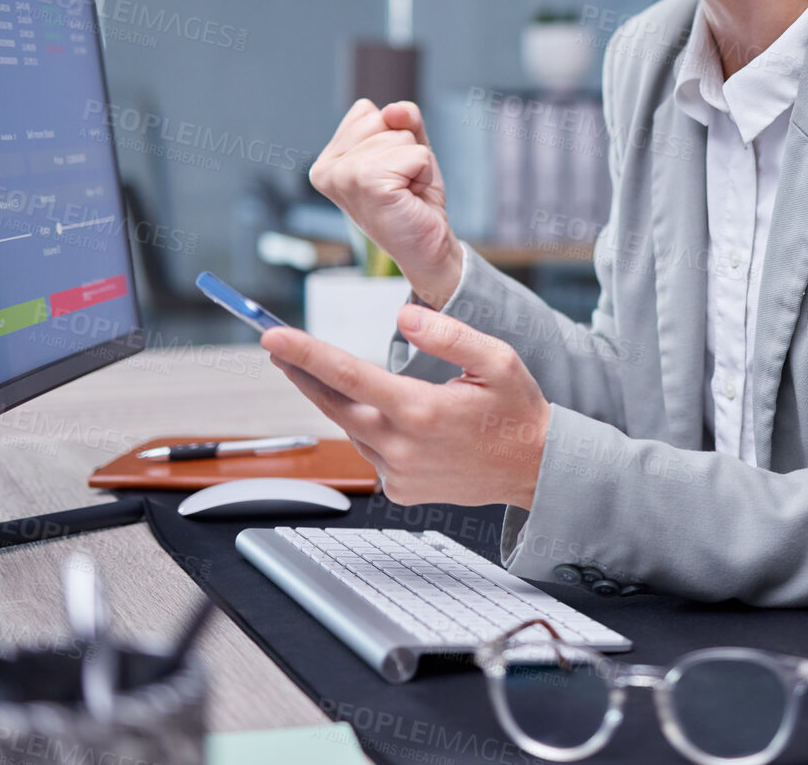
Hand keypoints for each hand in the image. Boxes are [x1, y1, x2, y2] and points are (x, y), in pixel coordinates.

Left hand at [260, 305, 549, 509]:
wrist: (535, 469)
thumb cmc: (518, 411)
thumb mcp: (497, 359)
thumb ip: (448, 334)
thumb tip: (404, 316)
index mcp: (421, 409)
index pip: (348, 376)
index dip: (304, 354)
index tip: (272, 338)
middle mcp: (404, 446)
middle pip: (334, 405)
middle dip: (302, 375)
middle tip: (278, 349)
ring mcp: (400, 473)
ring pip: (353, 429)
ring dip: (343, 403)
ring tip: (344, 377)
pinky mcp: (402, 490)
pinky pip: (372, 452)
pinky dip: (372, 431)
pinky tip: (397, 420)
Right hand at [310, 99, 462, 307]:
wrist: (426, 246)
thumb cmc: (412, 200)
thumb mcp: (407, 148)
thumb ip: (402, 119)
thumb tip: (394, 110)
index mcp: (327, 160)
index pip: (365, 111)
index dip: (391, 136)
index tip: (390, 172)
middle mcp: (326, 168)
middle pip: (382, 118)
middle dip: (404, 147)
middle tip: (400, 184)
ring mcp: (344, 175)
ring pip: (400, 135)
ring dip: (415, 163)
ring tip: (404, 192)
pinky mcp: (368, 182)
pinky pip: (415, 153)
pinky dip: (423, 173)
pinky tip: (410, 196)